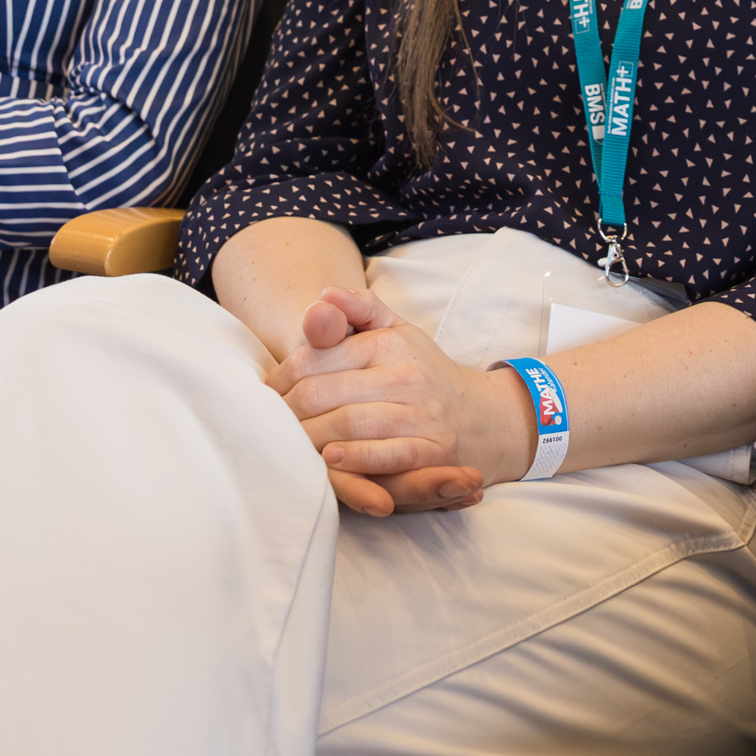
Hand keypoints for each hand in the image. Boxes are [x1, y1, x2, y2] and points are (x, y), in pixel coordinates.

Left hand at [265, 285, 521, 515]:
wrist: (486, 418)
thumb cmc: (425, 375)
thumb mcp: (398, 331)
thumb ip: (360, 309)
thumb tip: (324, 295)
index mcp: (391, 342)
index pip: (317, 355)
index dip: (283, 377)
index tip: (269, 394)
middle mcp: (407, 374)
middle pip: (323, 392)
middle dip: (288, 412)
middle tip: (269, 424)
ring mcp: (422, 414)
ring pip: (348, 424)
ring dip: (309, 438)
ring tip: (289, 444)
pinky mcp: (434, 451)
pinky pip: (385, 456)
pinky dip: (354, 460)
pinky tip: (330, 461)